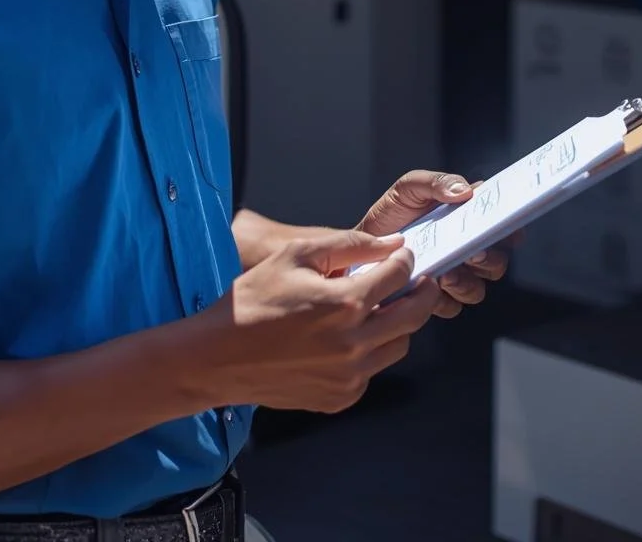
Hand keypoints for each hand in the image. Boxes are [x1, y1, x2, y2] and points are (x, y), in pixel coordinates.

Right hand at [199, 230, 441, 413]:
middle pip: (413, 316)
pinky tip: (349, 338)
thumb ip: (349, 245)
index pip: (399, 276)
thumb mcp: (295, 255)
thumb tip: (390, 244)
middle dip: (423, 293)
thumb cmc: (252, 302)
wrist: (219, 356)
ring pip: (398, 346)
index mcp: (345, 304)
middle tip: (421, 282)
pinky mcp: (340, 397)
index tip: (405, 257)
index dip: (406, 261)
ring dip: (398, 324)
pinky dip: (370, 352)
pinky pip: (372, 371)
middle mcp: (354, 344)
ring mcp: (349, 376)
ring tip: (382, 309)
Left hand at [357, 170, 511, 319]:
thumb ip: (436, 183)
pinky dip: (443, 299)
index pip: (501, 225)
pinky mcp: (435, 298)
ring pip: (477, 288)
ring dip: (467, 282)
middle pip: (497, 262)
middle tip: (474, 253)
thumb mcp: (409, 188)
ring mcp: (453, 276)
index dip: (511, 227)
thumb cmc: (391, 213)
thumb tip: (465, 191)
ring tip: (446, 273)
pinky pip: (451, 306)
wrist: (361, 244)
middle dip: (490, 259)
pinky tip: (427, 286)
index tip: (505, 226)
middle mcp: (465, 250)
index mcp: (466, 221)